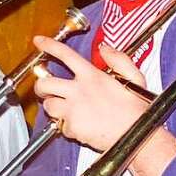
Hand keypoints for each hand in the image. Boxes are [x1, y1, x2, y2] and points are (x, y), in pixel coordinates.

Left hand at [33, 37, 149, 152]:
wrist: (135, 135)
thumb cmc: (136, 110)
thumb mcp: (134, 78)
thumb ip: (119, 59)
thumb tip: (105, 49)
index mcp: (92, 76)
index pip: (65, 54)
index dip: (49, 45)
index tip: (39, 41)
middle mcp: (79, 90)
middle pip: (45, 83)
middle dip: (40, 86)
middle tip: (45, 89)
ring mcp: (73, 109)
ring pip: (48, 105)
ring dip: (54, 107)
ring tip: (66, 110)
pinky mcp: (72, 126)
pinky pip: (60, 125)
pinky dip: (67, 126)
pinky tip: (80, 125)